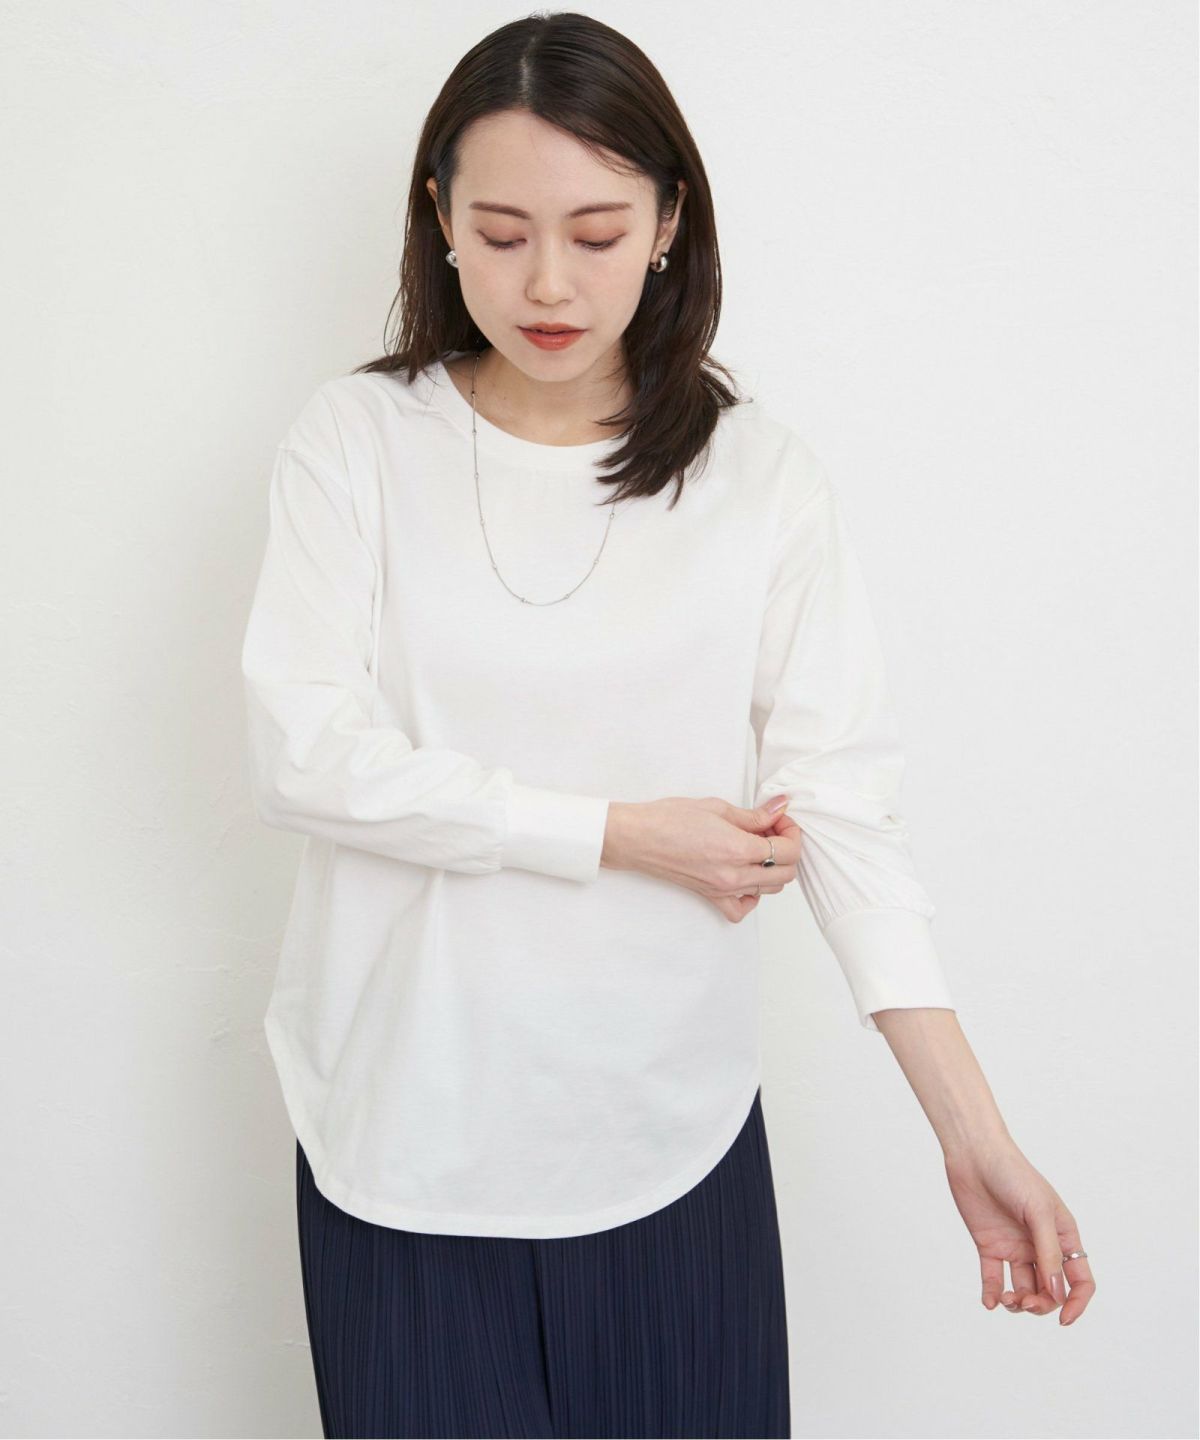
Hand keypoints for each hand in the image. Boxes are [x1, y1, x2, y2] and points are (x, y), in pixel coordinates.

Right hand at [601, 795, 800, 921]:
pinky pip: (742, 909)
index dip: (791, 831)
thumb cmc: (669, 818)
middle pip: (785, 873)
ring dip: (773, 869)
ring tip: (758, 848)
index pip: (788, 850)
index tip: (780, 818)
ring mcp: (723, 890)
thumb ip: (754, 815)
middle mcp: (734, 876)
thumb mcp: (717, 807)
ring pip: (771, 890)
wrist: (638, 837)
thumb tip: (779, 808)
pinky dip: (752, 897)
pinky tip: (746, 878)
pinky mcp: (710, 896)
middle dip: (787, 848)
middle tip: (772, 829)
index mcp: (738, 850)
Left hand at [943, 1137, 1095, 1325]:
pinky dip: (992, 1294)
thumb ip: (1048, 1253)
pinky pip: (993, 1278)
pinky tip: (989, 1301)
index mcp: (1063, 1236)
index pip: (1079, 1279)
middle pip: (1050, 1290)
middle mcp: (1041, 1245)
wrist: (974, 1154)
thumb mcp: (1038, 1212)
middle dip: (1041, 1305)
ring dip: (1017, 1303)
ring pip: (1023, 1289)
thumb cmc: (1013, 1174)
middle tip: (1025, 1303)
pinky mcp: (989, 1245)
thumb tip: (1057, 1295)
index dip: (1076, 1302)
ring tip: (1005, 1300)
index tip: (1064, 1320)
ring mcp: (1015, 1246)